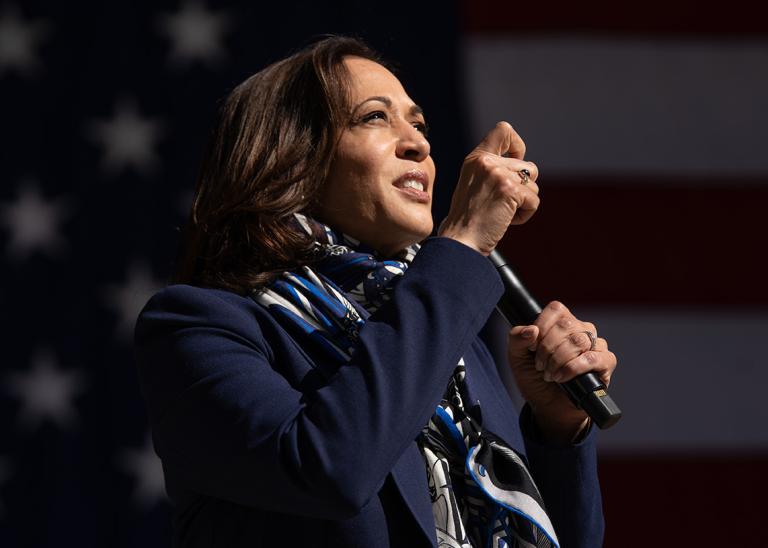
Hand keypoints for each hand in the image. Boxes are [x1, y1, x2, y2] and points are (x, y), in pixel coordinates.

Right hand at [438, 121, 539, 255]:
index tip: (515, 163)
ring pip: (533, 185)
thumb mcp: (473, 185)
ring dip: (523, 203)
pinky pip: (534, 201)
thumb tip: (523, 169)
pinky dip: (525, 215)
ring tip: (501, 214)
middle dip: (523, 189)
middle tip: (501, 205)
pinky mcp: (510, 190)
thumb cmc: (467, 222)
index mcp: (475, 159)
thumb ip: (492, 171)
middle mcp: (486, 162)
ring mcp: (498, 174)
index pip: (504, 130)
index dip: (517, 145)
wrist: (460, 242)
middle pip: (529, 167)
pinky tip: (506, 221)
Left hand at [507, 301, 617, 443]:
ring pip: (579, 340)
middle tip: (540, 366)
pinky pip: (595, 357)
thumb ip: (516, 339)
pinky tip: (564, 378)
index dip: (542, 326)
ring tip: (551, 375)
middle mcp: (580, 329)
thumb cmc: (534, 378)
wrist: (548, 406)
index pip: (556, 309)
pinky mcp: (606, 363)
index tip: (532, 347)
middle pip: (566, 325)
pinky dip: (574, 368)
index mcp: (560, 322)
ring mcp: (595, 345)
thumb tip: (531, 330)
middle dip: (547, 348)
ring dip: (559, 360)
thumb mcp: (516, 357)